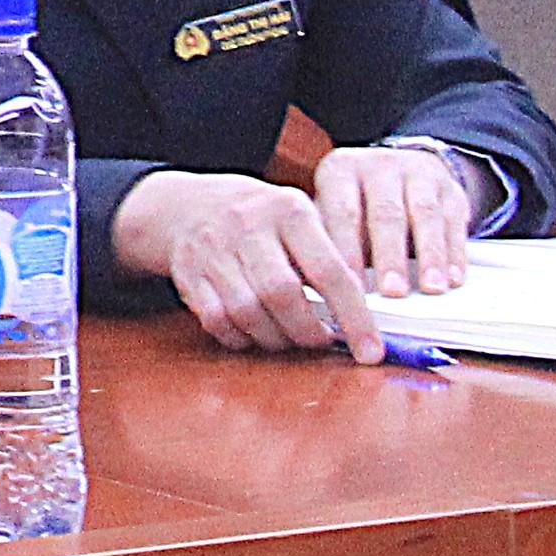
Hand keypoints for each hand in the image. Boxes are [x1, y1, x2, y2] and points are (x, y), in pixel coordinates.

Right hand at [109, 167, 395, 360]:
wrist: (185, 204)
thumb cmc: (260, 220)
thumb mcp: (298, 218)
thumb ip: (329, 256)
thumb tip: (368, 316)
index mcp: (287, 210)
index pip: (329, 270)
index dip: (354, 318)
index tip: (370, 351)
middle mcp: (246, 224)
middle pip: (282, 293)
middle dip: (308, 331)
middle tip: (321, 341)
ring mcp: (212, 248)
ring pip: (247, 310)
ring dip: (275, 337)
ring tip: (289, 337)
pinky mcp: (187, 272)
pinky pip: (216, 319)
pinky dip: (241, 337)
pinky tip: (255, 333)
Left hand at [315, 140, 476, 298]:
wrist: (400, 170)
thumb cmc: (357, 204)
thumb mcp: (334, 210)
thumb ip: (330, 242)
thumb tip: (323, 286)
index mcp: (340, 170)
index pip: (343, 213)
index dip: (347, 251)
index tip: (351, 287)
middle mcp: (378, 165)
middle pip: (386, 213)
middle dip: (390, 256)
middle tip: (392, 292)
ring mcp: (417, 173)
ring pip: (424, 215)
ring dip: (430, 256)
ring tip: (430, 289)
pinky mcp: (449, 189)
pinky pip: (453, 221)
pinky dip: (454, 252)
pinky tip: (453, 278)